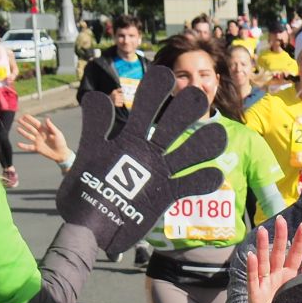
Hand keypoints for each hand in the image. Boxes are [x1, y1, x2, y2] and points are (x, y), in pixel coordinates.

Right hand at [14, 114, 69, 163]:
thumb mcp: (57, 133)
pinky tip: (18, 144)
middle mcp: (40, 135)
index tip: (25, 115)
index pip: (36, 123)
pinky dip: (23, 146)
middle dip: (25, 124)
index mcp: (44, 130)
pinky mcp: (37, 148)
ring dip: (23, 132)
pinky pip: (29, 147)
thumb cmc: (61, 142)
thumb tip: (47, 118)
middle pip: (30, 128)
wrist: (61, 153)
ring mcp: (38, 141)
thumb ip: (51, 127)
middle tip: (18, 120)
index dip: (30, 119)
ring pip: (28, 136)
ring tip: (17, 128)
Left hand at [55, 68, 228, 257]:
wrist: (89, 227)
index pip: (145, 108)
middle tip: (197, 96)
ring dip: (203, 143)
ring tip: (217, 135)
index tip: (166, 75)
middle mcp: (148, 152)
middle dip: (185, 110)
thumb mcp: (86, 155)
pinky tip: (214, 174)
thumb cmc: (84, 192)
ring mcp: (159, 173)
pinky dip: (203, 180)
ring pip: (188, 153)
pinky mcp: (166, 195)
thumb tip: (97, 97)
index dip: (156, 91)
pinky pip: (189, 185)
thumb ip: (94, 128)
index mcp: (128, 138)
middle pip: (172, 125)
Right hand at [245, 216, 301, 302]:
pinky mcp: (255, 294)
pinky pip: (253, 279)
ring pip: (263, 261)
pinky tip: (252, 256)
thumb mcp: (301, 292)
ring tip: (262, 231)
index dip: (299, 241)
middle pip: (278, 253)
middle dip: (279, 237)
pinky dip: (252, 268)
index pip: (295, 255)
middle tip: (280, 220)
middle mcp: (276, 275)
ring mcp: (264, 283)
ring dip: (262, 246)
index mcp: (290, 275)